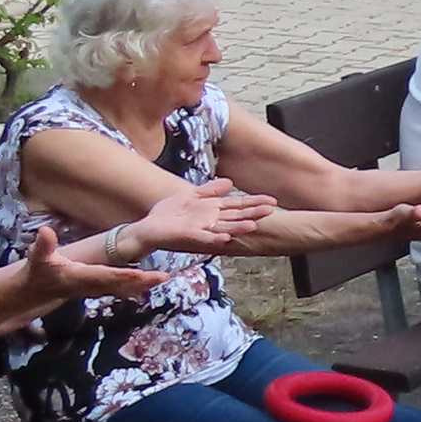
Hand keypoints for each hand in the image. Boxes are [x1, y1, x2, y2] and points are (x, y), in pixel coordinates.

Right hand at [18, 227, 170, 307]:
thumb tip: (45, 230)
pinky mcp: (97, 288)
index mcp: (79, 277)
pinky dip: (133, 285)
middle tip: (163, 277)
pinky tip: (148, 282)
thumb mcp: (37, 257)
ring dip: (141, 284)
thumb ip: (43, 245)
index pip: (104, 276)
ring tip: (162, 278)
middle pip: (119, 284)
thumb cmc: (38, 271)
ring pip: (122, 288)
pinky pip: (118, 288)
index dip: (122, 275)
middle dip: (141, 281)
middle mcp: (91, 285)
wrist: (35, 290)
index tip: (140, 273)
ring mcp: (95, 289)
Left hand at [131, 177, 270, 256]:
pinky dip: (215, 238)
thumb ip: (210, 189)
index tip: (272, 201)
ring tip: (254, 226)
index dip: (254, 202)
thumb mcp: (191, 196)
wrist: (148, 228)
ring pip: (224, 228)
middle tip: (272, 211)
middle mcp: (211, 221)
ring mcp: (202, 230)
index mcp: (212, 210)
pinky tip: (226, 237)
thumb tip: (230, 182)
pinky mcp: (190, 236)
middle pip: (236, 216)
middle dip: (253, 214)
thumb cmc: (168, 215)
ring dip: (238, 228)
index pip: (238, 205)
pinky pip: (205, 238)